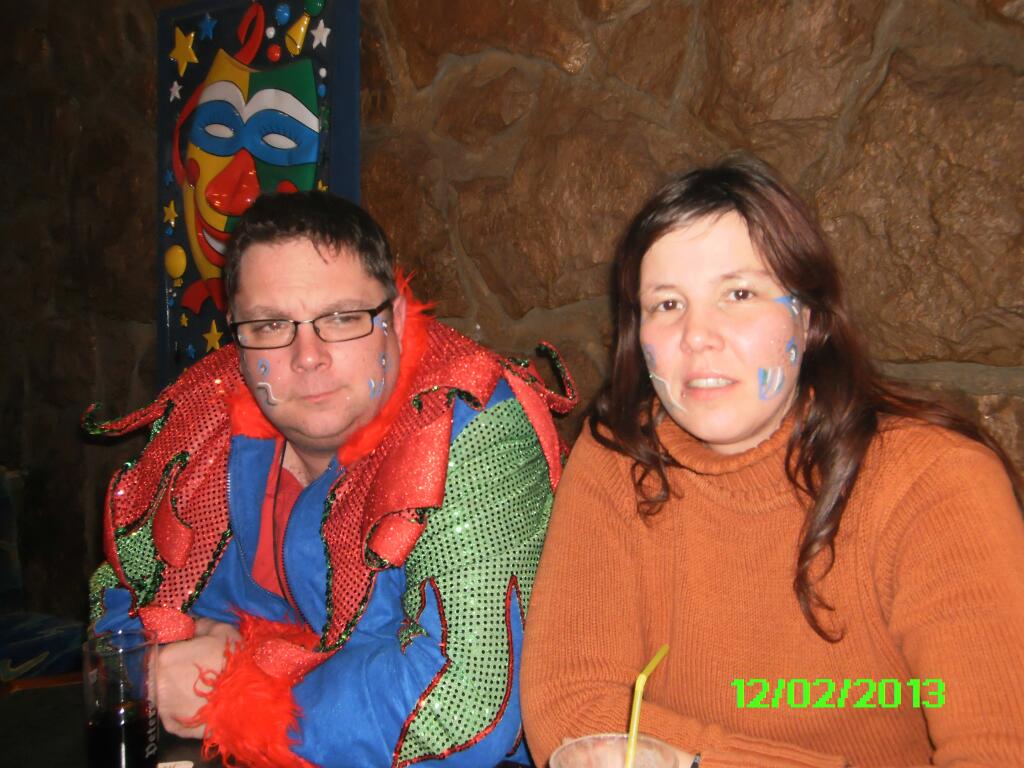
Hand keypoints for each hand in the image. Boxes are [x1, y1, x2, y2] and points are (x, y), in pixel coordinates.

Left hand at [156, 619, 241, 737]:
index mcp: (164, 658)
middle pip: (160, 673)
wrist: (247, 702)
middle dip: (175, 670)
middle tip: (196, 669)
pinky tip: (200, 704)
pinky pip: (173, 714)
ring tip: (200, 688)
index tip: (189, 650)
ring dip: (178, 690)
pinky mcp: (173, 726)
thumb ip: (203, 624)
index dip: (176, 649)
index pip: (160, 649)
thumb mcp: (223, 633)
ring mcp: (163, 708)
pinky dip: (183, 709)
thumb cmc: (234, 664)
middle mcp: (156, 684)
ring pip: (165, 694)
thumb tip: (194, 624)